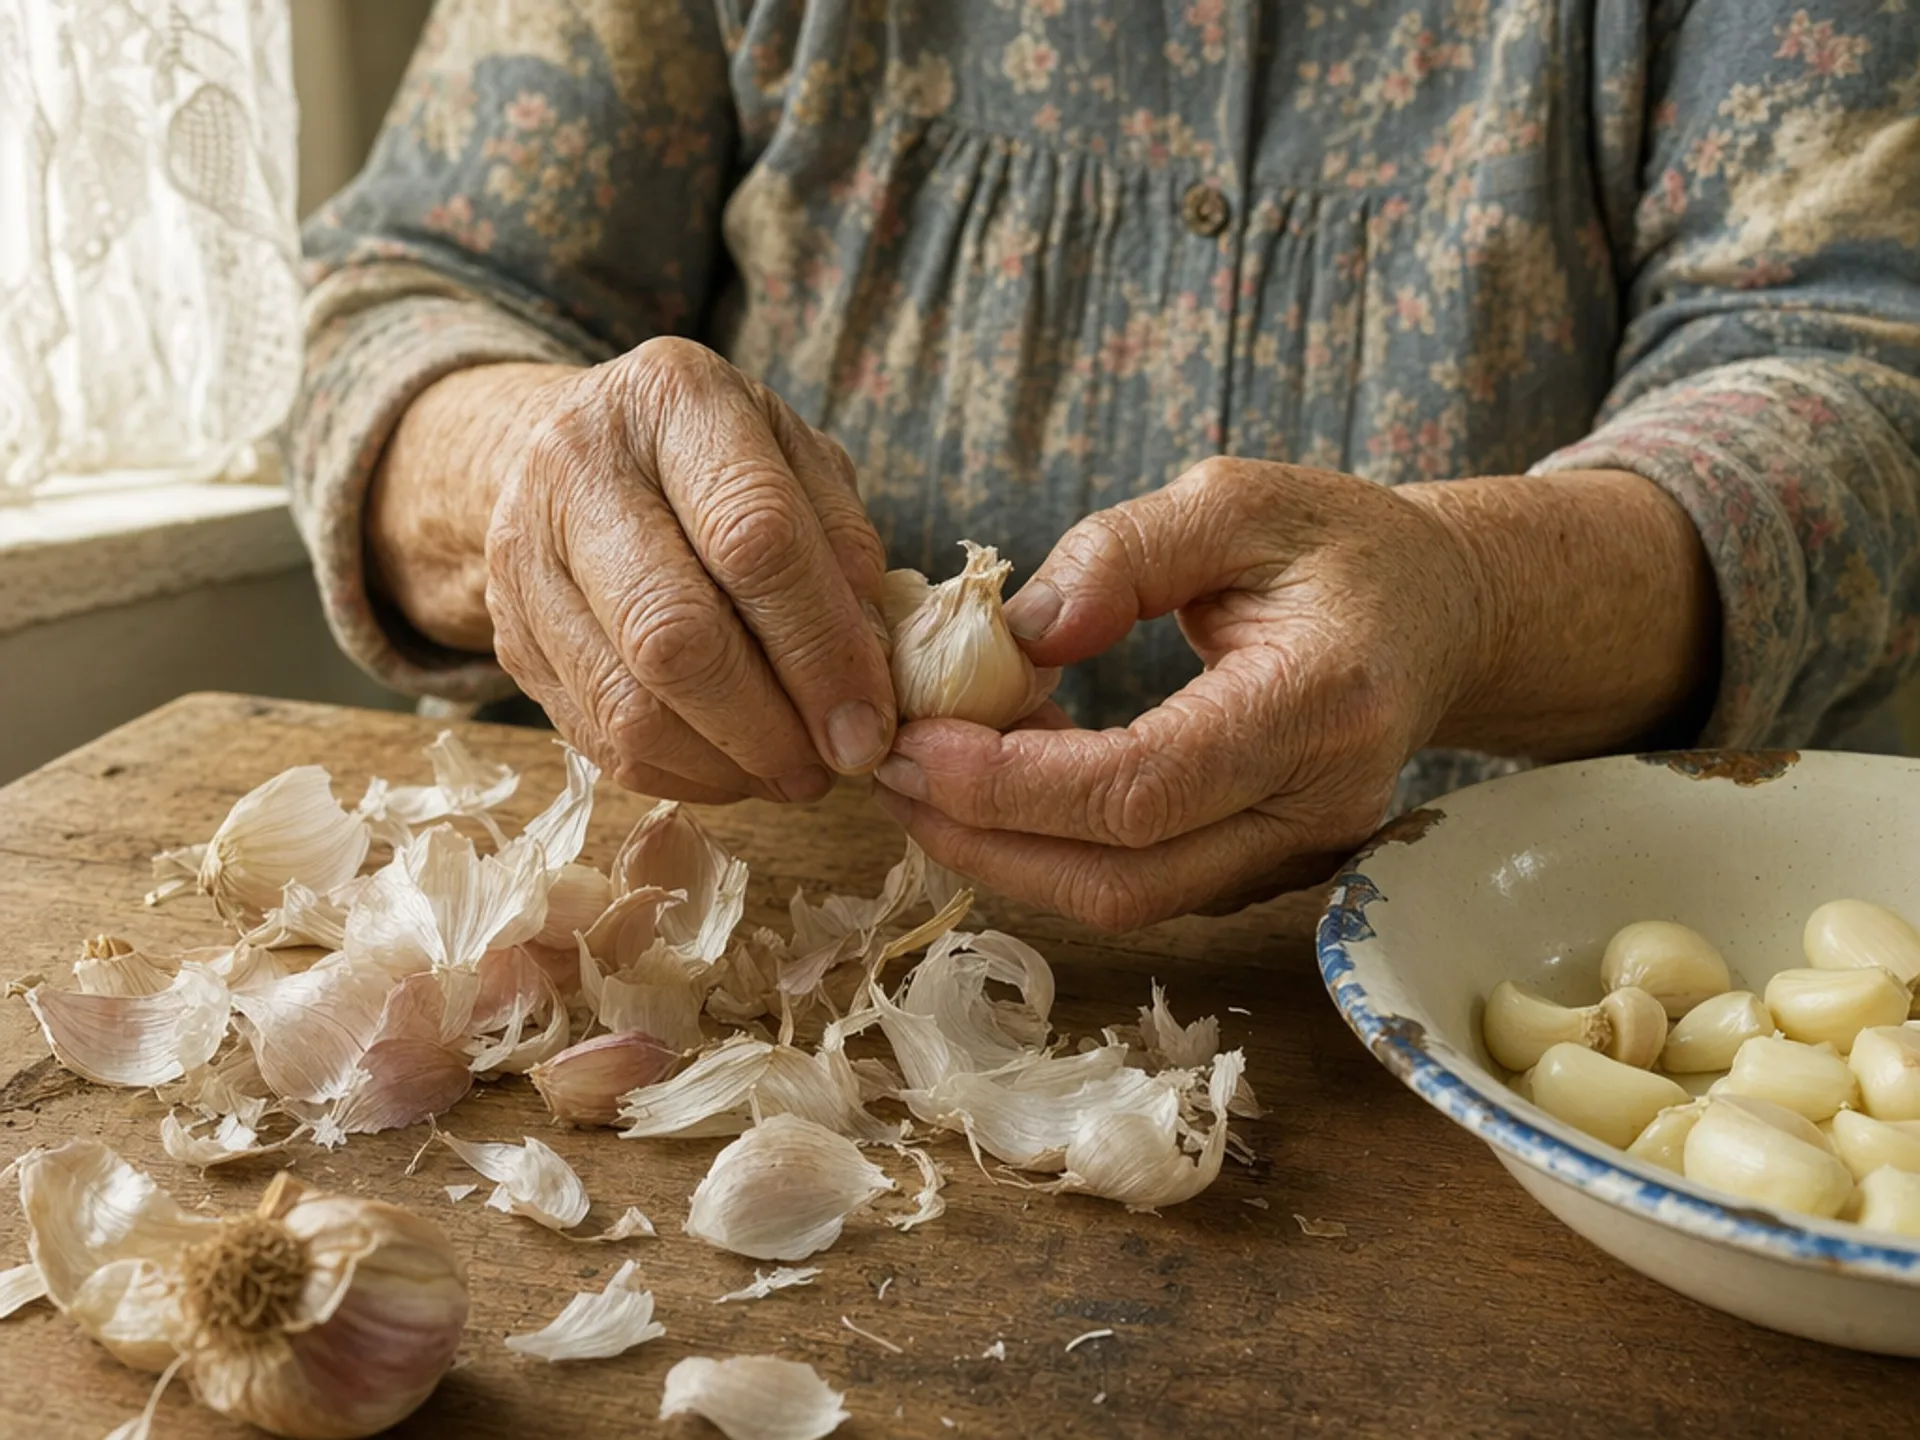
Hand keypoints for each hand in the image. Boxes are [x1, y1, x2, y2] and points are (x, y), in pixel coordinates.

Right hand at [483, 338, 895, 803]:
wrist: (579, 453)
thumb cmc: (718, 463)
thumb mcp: (799, 461)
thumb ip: (845, 546)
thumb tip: (867, 671)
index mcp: (674, 399)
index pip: (754, 539)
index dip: (821, 648)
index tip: (870, 723)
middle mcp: (579, 465)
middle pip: (676, 635)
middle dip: (770, 725)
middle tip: (832, 764)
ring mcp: (524, 557)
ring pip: (629, 707)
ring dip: (727, 764)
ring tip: (792, 771)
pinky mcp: (508, 638)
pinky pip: (599, 741)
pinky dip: (682, 775)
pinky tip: (734, 767)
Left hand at [870, 458, 1486, 929]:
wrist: (1437, 616)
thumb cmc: (1339, 546)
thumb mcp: (1236, 499)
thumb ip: (1125, 551)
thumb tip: (1017, 633)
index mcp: (1322, 701)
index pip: (1144, 787)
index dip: (1012, 784)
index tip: (911, 742)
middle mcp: (1320, 805)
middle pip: (1126, 879)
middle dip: (985, 839)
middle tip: (888, 773)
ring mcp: (1298, 856)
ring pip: (1128, 902)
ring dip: (1006, 854)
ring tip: (922, 780)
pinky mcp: (1265, 872)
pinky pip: (1143, 886)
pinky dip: (1052, 850)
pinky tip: (996, 788)